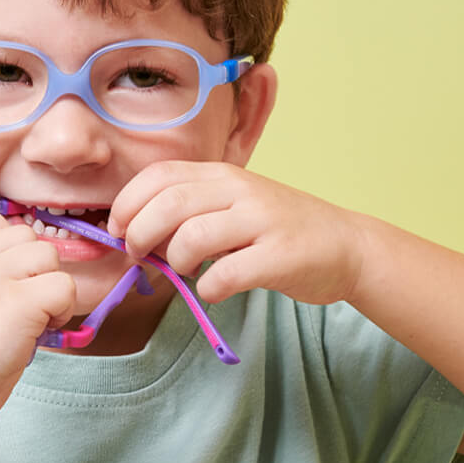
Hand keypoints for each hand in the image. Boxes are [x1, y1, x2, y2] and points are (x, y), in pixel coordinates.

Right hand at [0, 212, 75, 431]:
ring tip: (34, 318)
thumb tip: (33, 263)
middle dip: (36, 270)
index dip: (15, 250)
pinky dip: (63, 310)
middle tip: (25, 306)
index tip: (10, 282)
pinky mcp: (19, 301)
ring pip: (50, 256)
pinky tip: (42, 330)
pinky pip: (64, 286)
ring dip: (51, 287)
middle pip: (30, 237)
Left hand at [108, 160, 364, 305]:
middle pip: (168, 205)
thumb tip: (133, 235)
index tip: (117, 229)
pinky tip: (215, 288)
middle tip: (138, 256)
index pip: (159, 175)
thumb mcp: (233, 203)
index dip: (127, 203)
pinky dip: (210, 288)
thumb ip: (190, 210)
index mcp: (222, 174)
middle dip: (139, 234)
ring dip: (175, 261)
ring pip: (192, 237)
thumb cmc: (278, 227)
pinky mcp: (280, 255)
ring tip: (185, 270)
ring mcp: (262, 220)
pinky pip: (227, 274)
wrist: (346, 244)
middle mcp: (240, 190)